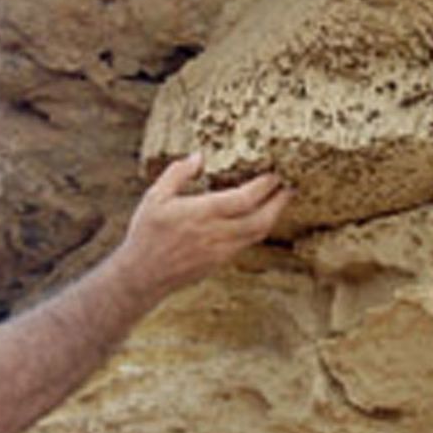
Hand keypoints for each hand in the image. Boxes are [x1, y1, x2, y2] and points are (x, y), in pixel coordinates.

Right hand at [114, 154, 291, 303]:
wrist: (142, 276)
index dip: (264, 186)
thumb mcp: (155, 197)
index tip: (275, 174)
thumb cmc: (146, 234)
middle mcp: (215, 234)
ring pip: (257, 234)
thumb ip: (178, 174)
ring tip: (281, 200)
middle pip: (260, 220)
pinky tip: (259, 218)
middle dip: (279, 202)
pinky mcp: (220, 262)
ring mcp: (220, 251)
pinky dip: (258, 228)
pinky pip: (247, 243)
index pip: (243, 199)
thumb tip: (199, 157)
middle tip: (290, 187)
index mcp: (201, 214)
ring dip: (273, 216)